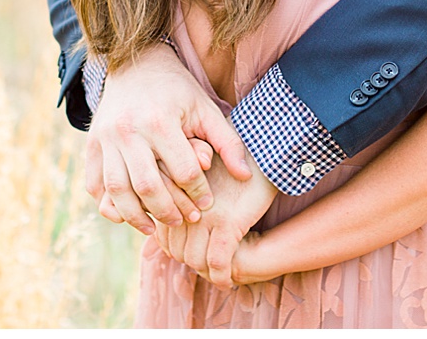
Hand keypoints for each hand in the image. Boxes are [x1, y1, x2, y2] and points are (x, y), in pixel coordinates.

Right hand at [84, 44, 252, 235]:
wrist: (136, 63)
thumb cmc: (177, 90)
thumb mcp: (205, 109)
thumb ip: (227, 142)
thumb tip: (245, 176)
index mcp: (160, 121)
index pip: (183, 171)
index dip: (199, 192)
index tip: (207, 203)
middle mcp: (128, 131)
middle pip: (148, 186)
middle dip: (168, 211)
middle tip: (184, 220)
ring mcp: (105, 138)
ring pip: (117, 190)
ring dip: (135, 216)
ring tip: (153, 227)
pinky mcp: (91, 144)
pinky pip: (95, 183)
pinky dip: (108, 203)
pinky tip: (127, 212)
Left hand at [154, 147, 277, 287]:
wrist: (264, 145)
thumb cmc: (232, 156)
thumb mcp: (202, 170)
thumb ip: (183, 193)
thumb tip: (169, 228)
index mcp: (174, 187)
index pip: (163, 231)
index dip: (174, 247)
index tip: (190, 250)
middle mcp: (185, 202)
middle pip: (175, 248)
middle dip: (189, 260)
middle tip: (205, 263)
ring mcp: (206, 213)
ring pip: (193, 258)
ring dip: (204, 271)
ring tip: (216, 271)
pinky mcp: (229, 221)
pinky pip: (219, 261)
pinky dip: (221, 276)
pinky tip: (227, 280)